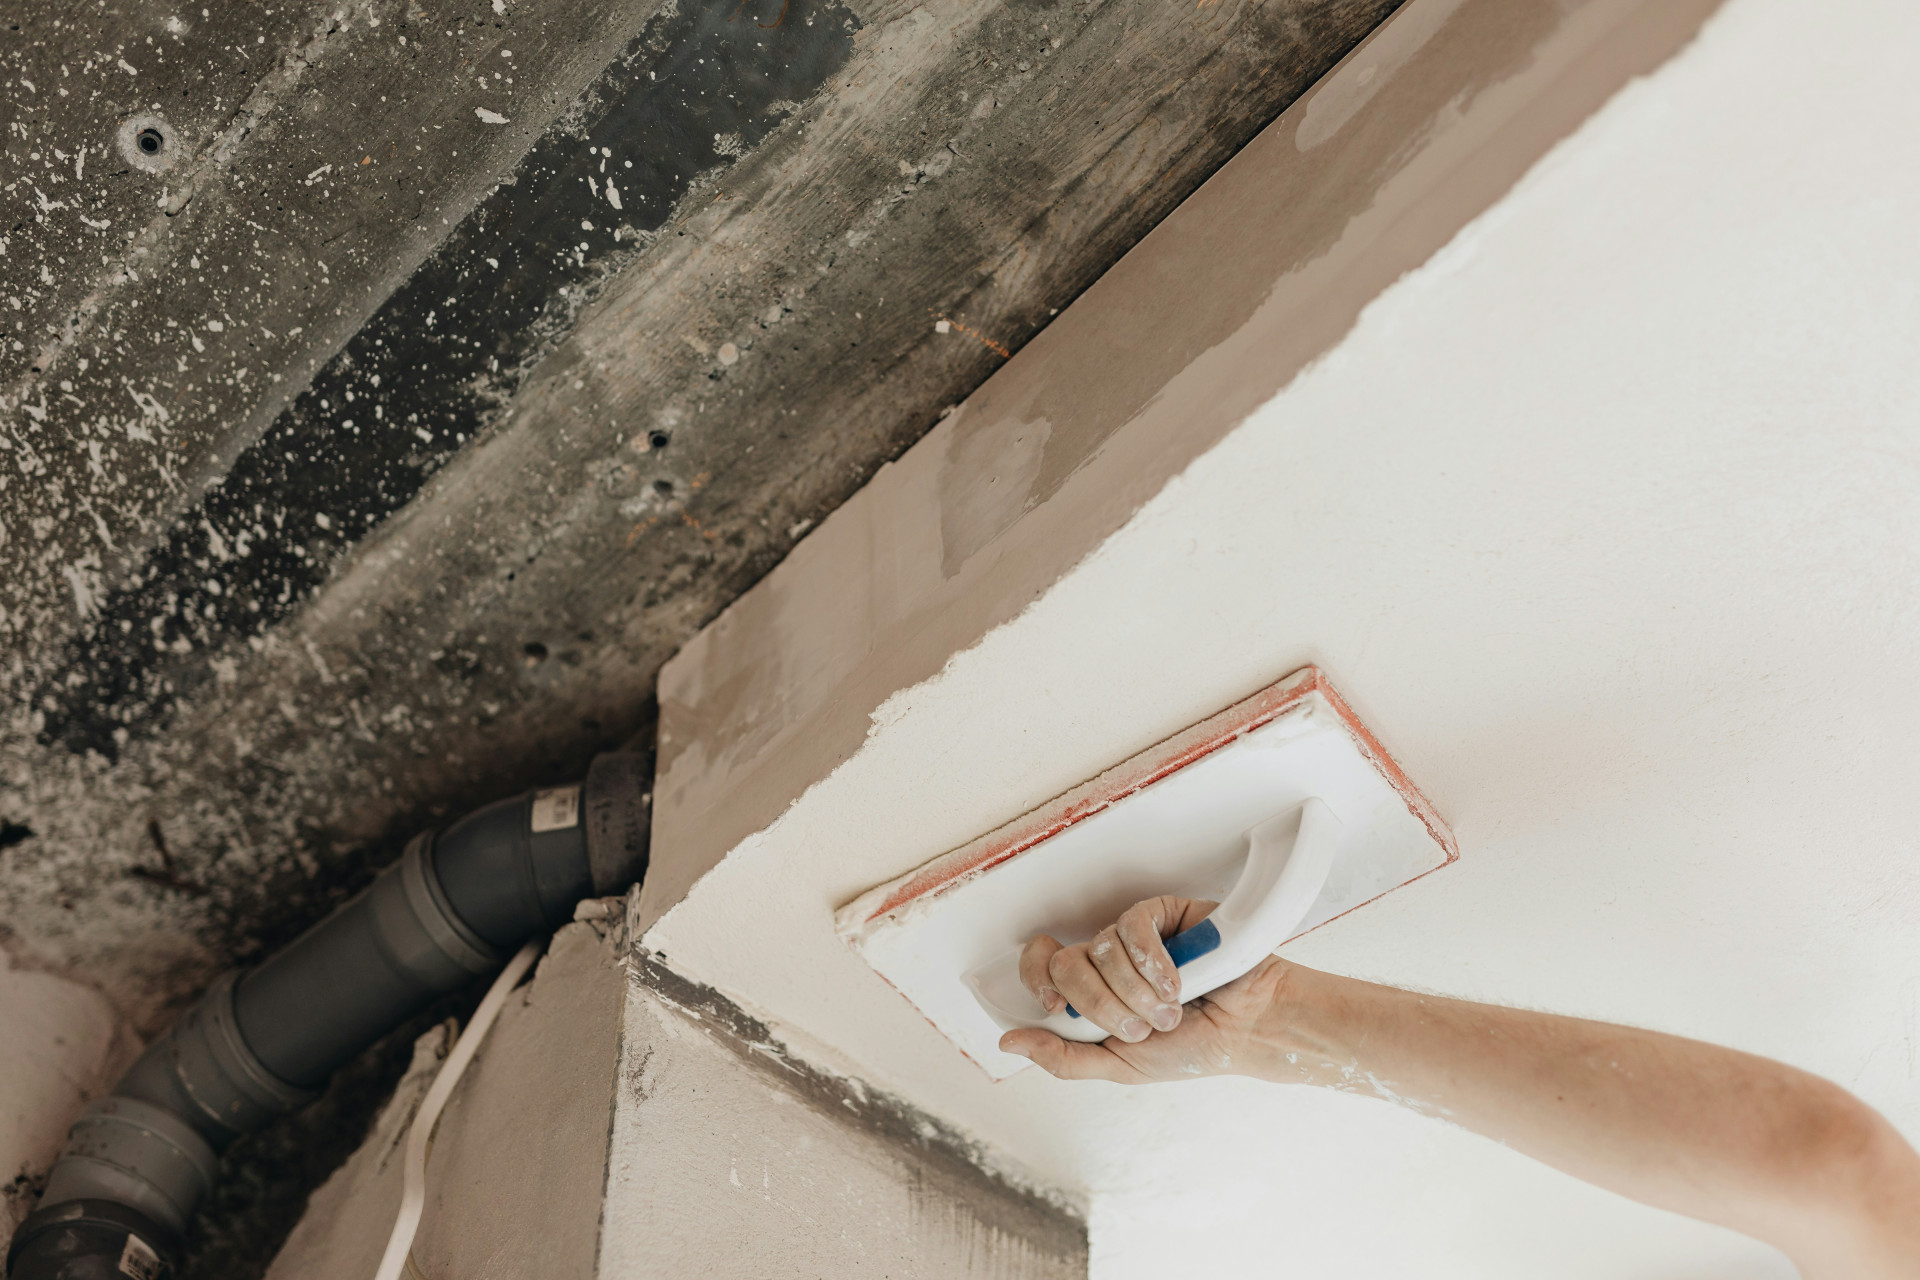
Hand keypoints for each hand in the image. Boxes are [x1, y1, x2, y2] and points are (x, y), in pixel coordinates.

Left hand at [997, 895, 1285, 1082]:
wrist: (1244, 1030)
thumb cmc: (1188, 1050)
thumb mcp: (1119, 1065)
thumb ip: (1064, 1057)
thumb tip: (1008, 1041)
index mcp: (1087, 994)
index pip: (1039, 968)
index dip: (1038, 981)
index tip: (1059, 1008)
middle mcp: (1104, 962)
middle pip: (1066, 963)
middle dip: (1101, 1003)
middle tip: (1138, 1026)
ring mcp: (1132, 936)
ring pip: (1100, 948)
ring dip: (1135, 991)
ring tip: (1169, 1010)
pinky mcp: (1161, 914)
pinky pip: (1133, 924)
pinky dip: (1152, 960)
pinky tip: (1178, 982)